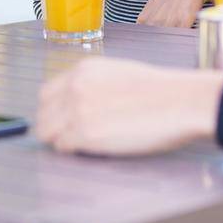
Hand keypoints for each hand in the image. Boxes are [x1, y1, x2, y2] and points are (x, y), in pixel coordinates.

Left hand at [35, 58, 222, 155]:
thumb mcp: (118, 73)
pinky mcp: (85, 134)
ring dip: (61, 140)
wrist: (180, 101)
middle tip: (69, 137)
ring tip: (82, 144)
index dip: (53, 110)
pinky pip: (63, 147)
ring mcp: (77, 110)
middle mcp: (75, 87)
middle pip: (42, 113)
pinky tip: (92, 149)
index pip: (47, 93)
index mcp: (83, 70)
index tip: (61, 120)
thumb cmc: (160, 90)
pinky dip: (73, 151)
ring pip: (47, 132)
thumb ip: (92, 85)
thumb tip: (80, 103)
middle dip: (52, 127)